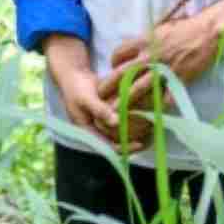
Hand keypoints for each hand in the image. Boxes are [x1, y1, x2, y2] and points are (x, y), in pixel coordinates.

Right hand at [46, 35, 151, 152]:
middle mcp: (96, 130)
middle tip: (150, 138)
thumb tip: (116, 122)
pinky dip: (131, 121)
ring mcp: (102, 123)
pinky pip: (121, 122)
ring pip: (120, 133)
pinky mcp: (107, 114)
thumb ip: (100, 110)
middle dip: (132, 142)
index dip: (124, 148)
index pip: (107, 147)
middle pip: (116, 143)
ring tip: (151, 130)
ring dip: (133, 133)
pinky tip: (144, 117)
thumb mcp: (86, 99)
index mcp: (87, 132)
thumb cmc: (76, 88)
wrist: (73, 75)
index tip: (139, 144)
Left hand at [99, 0, 223, 106]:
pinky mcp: (178, 79)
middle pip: (123, 73)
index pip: (119, 54)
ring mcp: (163, 69)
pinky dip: (157, 108)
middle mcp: (150, 56)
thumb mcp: (160, 28)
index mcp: (144, 41)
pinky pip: (165, 97)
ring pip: (139, 88)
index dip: (113, 63)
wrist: (208, 31)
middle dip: (109, 86)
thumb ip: (147, 39)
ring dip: (126, 101)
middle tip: (99, 97)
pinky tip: (150, 117)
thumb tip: (138, 44)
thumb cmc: (186, 27)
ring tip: (115, 112)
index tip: (114, 69)